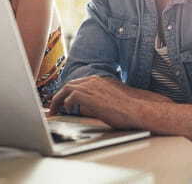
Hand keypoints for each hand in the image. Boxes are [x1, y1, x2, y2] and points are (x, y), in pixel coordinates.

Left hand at [49, 76, 172, 128]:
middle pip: (69, 84)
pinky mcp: (88, 96)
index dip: (68, 92)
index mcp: (99, 80)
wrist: (137, 109)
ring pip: (66, 89)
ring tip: (54, 111)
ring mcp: (90, 86)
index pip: (78, 83)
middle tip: (55, 107)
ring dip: (58, 100)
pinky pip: (70, 98)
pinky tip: (67, 112)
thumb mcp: (113, 97)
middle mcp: (93, 80)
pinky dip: (66, 104)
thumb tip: (90, 105)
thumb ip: (100, 97)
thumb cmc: (129, 107)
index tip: (64, 100)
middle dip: (59, 96)